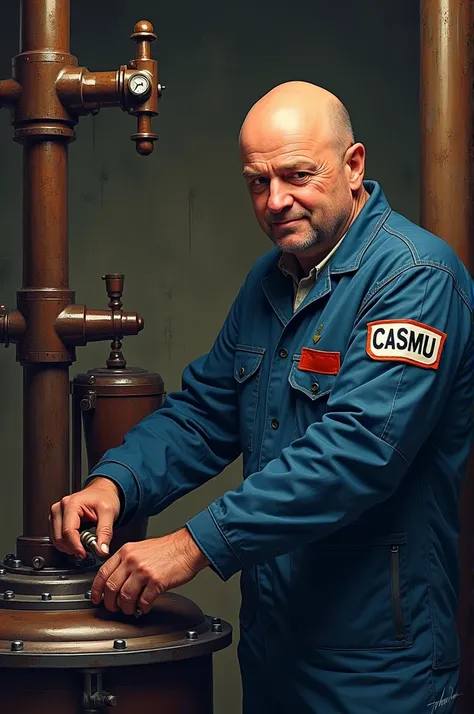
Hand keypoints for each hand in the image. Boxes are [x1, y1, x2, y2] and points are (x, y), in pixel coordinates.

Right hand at [49, 477, 120, 558]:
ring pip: (56, 540)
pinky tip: (78, 540)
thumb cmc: (105, 497)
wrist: (103, 491)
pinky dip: (67, 543)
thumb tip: (101, 550)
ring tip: (85, 543)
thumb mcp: (109, 513)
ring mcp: (56, 514)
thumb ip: (105, 532)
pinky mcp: (56, 520)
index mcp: (72, 504)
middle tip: (88, 549)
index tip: (84, 554)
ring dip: (69, 547)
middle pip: (60, 537)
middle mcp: (60, 508)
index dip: (76, 546)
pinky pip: (57, 538)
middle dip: (73, 547)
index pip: (68, 531)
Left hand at [91, 527, 209, 614]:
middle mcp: (132, 560)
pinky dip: (142, 607)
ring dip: (127, 608)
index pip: (103, 573)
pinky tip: (145, 606)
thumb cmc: (168, 548)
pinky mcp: (156, 581)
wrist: (187, 547)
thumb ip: (126, 562)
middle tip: (115, 608)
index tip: (97, 598)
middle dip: (111, 603)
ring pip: (125, 597)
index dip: (97, 589)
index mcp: (126, 551)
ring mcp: (143, 571)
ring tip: (131, 609)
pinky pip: (143, 601)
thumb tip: (116, 580)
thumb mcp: (141, 548)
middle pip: (111, 587)